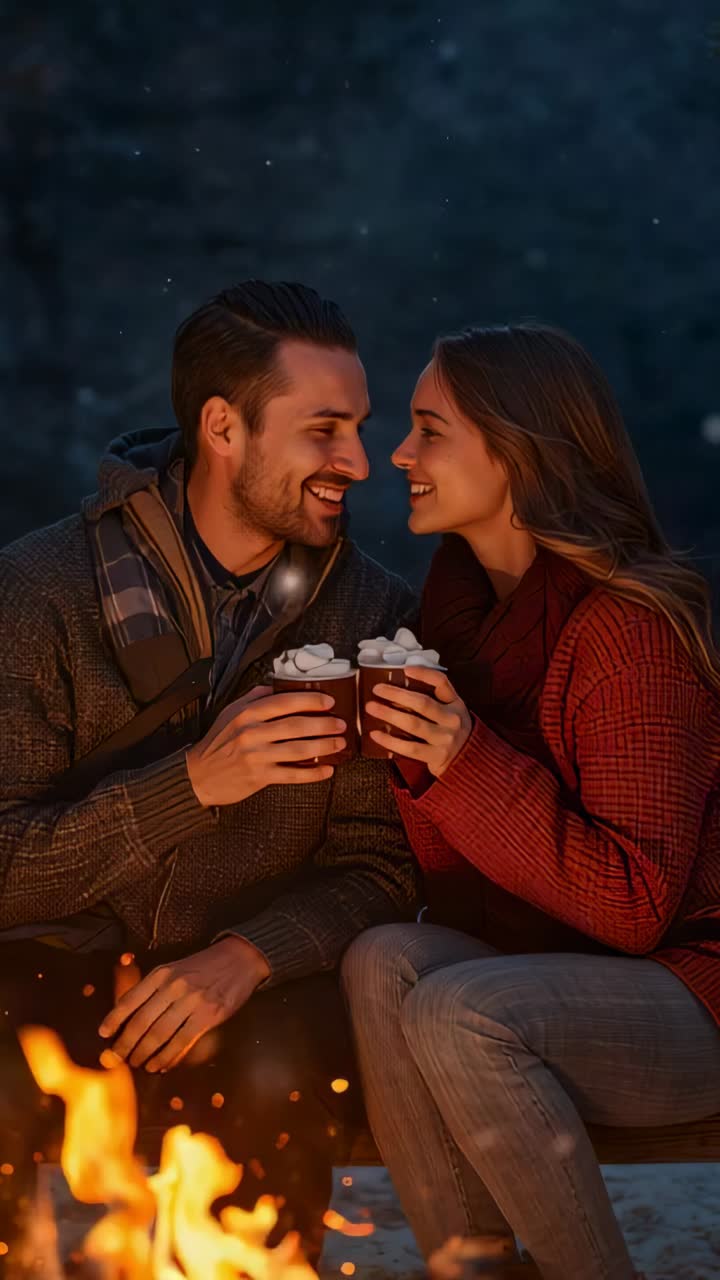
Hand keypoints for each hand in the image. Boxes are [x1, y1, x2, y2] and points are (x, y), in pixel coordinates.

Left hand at [98, 937, 269, 1071]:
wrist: (239, 960)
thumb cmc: (203, 967)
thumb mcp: (174, 968)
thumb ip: (153, 989)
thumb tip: (128, 1017)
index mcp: (162, 973)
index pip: (130, 999)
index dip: (114, 1019)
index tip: (103, 1035)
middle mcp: (174, 986)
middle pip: (141, 1022)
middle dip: (125, 1044)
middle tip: (117, 1058)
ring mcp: (192, 1001)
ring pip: (159, 1035)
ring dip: (144, 1054)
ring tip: (137, 1064)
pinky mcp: (208, 1016)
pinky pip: (182, 1042)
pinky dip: (167, 1057)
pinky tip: (160, 1065)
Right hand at [186, 684, 345, 806]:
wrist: (199, 775)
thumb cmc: (218, 742)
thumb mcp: (230, 713)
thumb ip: (254, 697)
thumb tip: (277, 684)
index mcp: (247, 714)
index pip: (284, 701)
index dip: (310, 700)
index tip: (329, 700)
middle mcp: (252, 733)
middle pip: (296, 725)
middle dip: (324, 724)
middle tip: (341, 723)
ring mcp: (256, 756)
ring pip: (298, 749)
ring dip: (324, 746)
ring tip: (340, 744)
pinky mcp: (259, 777)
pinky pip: (292, 774)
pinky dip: (312, 773)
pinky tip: (327, 770)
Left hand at [366, 667, 471, 776]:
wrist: (469, 762)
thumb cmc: (452, 732)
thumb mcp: (452, 712)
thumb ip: (435, 699)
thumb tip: (399, 685)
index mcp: (455, 704)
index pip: (441, 683)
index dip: (423, 674)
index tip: (405, 669)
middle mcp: (452, 720)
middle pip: (422, 703)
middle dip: (397, 694)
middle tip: (377, 689)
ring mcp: (445, 739)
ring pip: (413, 724)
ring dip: (389, 714)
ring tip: (371, 708)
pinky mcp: (436, 756)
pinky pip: (409, 748)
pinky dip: (390, 741)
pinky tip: (375, 734)